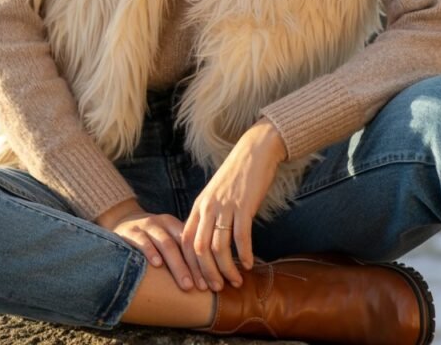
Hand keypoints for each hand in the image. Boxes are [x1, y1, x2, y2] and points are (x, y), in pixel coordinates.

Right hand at [97, 199, 200, 290]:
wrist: (120, 221)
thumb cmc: (149, 238)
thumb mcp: (165, 238)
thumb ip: (180, 251)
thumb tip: (206, 277)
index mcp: (174, 225)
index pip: (192, 243)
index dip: (202, 263)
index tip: (210, 283)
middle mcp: (163, 223)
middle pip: (182, 244)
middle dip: (193, 267)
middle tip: (201, 287)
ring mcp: (146, 226)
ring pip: (166, 243)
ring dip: (178, 265)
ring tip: (185, 284)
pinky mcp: (130, 232)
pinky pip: (142, 240)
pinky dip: (151, 252)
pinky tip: (157, 265)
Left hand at [181, 118, 286, 291]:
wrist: (254, 152)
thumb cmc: (236, 175)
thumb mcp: (215, 194)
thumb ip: (209, 215)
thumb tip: (208, 243)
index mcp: (199, 205)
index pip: (186, 241)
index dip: (190, 265)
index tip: (198, 283)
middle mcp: (208, 207)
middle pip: (200, 249)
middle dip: (207, 273)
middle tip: (216, 289)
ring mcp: (225, 206)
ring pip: (219, 247)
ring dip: (227, 268)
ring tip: (236, 281)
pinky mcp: (244, 206)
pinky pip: (241, 237)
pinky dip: (244, 254)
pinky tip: (250, 264)